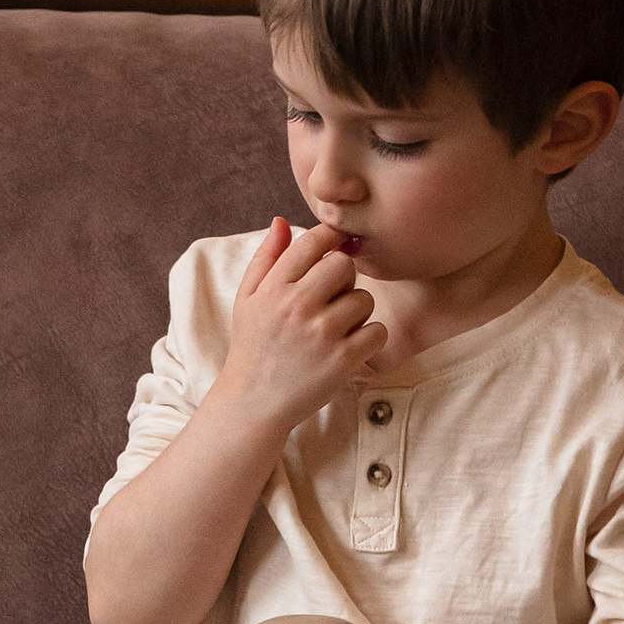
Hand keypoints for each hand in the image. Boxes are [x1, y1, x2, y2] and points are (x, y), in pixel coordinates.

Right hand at [212, 218, 388, 434]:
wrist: (253, 403)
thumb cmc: (253, 347)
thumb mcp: (247, 301)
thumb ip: (265, 259)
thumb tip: (281, 220)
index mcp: (273, 289)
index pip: (313, 242)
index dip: (330, 240)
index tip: (333, 252)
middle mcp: (297, 307)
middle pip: (344, 265)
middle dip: (342, 279)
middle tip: (330, 299)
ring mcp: (322, 334)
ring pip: (364, 299)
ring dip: (356, 312)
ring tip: (334, 330)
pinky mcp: (343, 360)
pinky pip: (377, 331)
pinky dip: (368, 339)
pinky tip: (347, 348)